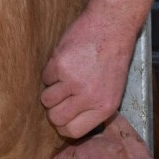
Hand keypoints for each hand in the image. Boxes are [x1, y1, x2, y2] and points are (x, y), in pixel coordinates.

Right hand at [40, 11, 136, 137]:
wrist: (112, 26)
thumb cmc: (113, 57)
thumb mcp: (113, 90)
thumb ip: (94, 108)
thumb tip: (71, 123)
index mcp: (104, 107)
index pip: (73, 132)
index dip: (64, 126)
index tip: (63, 116)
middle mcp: (89, 97)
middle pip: (56, 118)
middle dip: (53, 110)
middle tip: (60, 97)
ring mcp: (73, 81)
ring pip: (46, 99)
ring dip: (50, 90)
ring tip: (64, 77)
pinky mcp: (60, 65)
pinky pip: (45, 78)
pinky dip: (50, 71)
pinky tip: (65, 62)